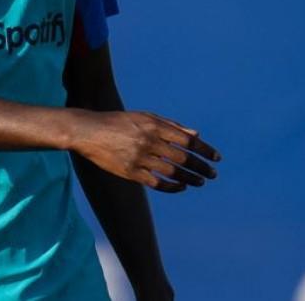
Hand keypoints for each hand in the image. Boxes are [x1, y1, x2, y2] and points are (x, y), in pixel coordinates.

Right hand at [69, 110, 219, 191]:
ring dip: (190, 179)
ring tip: (200, 182)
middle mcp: (149, 141)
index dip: (204, 150)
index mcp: (154, 126)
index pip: (187, 140)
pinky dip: (172, 187)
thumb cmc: (119, 122)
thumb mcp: (145, 117)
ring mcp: (140, 158)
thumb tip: (196, 134)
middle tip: (213, 174)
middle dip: (201, 167)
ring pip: (172, 172)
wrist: (88, 131)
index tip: (216, 158)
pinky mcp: (130, 172)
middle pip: (183, 158)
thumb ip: (171, 125)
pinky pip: (157, 183)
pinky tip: (181, 187)